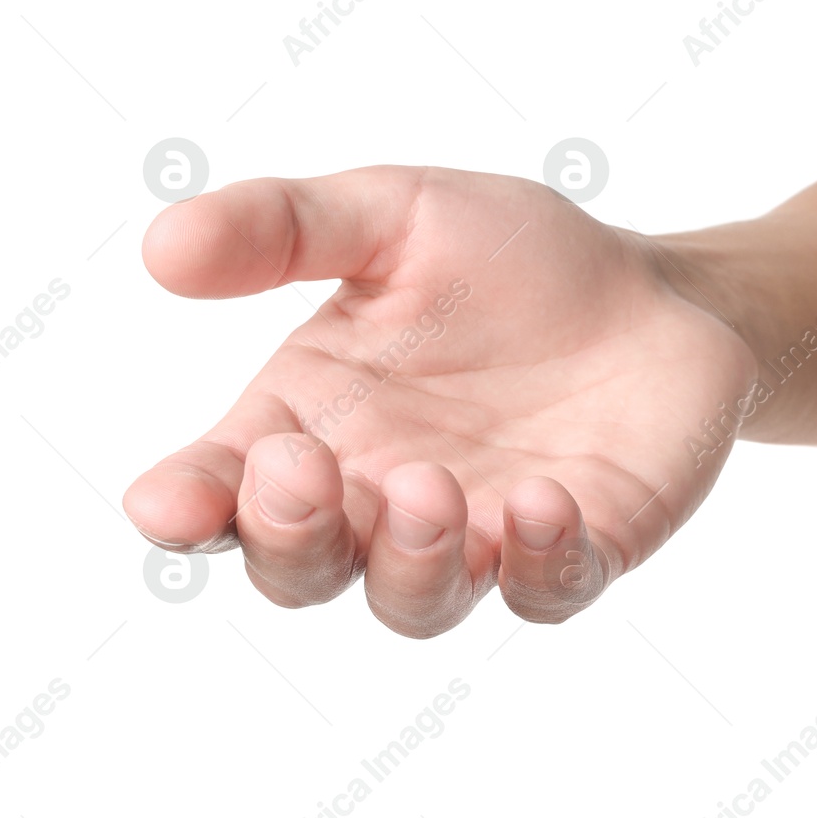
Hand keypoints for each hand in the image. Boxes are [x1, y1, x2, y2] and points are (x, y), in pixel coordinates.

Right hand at [124, 165, 757, 635]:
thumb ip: (285, 226)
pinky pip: (543, 591)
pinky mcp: (576, 552)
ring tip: (426, 486)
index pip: (220, 490)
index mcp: (313, 424)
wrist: (653, 287)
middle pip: (300, 570)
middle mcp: (378, 499)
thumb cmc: (512, 258)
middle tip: (303, 472)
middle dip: (288, 539)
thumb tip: (162, 247)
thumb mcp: (394, 215)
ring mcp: (478, 537)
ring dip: (408, 560)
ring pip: (412, 602)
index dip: (185, 508)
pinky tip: (542, 500)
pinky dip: (537, 562)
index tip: (166, 503)